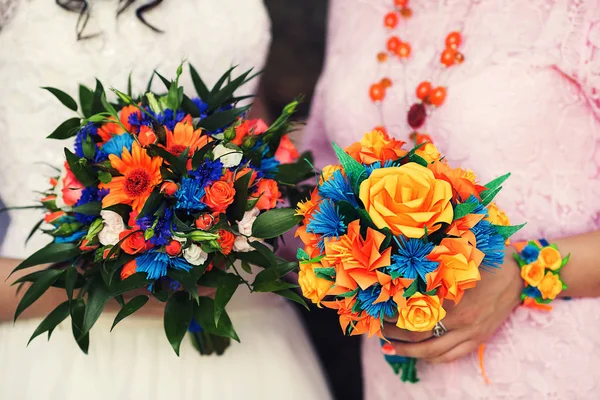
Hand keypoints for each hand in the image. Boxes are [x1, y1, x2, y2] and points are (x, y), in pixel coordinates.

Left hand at [382, 250, 522, 362]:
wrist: (517, 275)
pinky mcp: (478, 339)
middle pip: (421, 338)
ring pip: (434, 352)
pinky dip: (432, 358)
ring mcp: (471, 333)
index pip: (415, 316)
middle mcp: (462, 321)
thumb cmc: (484, 260)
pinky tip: (419, 354)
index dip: (395, 318)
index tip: (381, 313)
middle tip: (380, 330)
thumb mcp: (458, 258)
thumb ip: (433, 265)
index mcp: (454, 300)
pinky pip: (452, 356)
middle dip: (397, 336)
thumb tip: (404, 266)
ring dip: (409, 352)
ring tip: (391, 347)